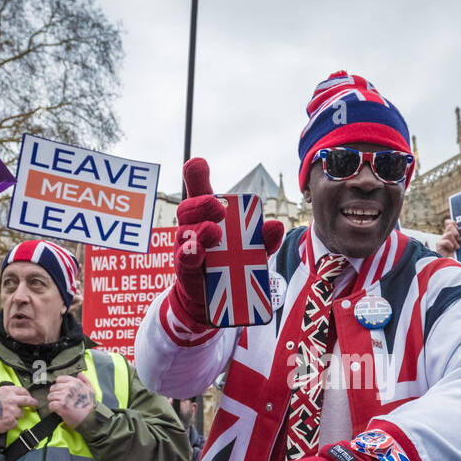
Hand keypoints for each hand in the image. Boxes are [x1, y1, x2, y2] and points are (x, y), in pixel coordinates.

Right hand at [0, 386, 37, 435]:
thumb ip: (6, 394)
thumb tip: (15, 397)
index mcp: (6, 391)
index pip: (23, 391)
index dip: (27, 395)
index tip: (29, 397)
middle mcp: (11, 400)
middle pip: (28, 401)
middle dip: (33, 403)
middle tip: (34, 405)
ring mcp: (12, 411)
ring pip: (21, 414)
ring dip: (15, 416)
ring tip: (4, 416)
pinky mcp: (10, 421)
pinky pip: (15, 423)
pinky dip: (10, 424)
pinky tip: (2, 422)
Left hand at [48, 371, 95, 427]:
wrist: (89, 418)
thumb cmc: (90, 405)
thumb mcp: (91, 390)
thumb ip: (85, 380)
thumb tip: (80, 374)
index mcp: (75, 383)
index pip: (59, 379)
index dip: (59, 385)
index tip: (61, 390)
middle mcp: (69, 388)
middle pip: (53, 388)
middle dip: (55, 393)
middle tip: (59, 399)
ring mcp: (64, 396)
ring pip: (51, 396)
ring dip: (53, 401)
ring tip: (58, 404)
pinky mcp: (60, 405)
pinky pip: (51, 404)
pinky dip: (52, 408)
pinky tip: (57, 409)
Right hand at [172, 158, 285, 326]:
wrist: (213, 297)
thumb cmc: (231, 264)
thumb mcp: (252, 250)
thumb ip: (263, 239)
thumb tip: (276, 225)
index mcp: (208, 216)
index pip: (199, 191)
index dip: (196, 176)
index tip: (198, 163)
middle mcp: (193, 227)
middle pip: (190, 208)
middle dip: (202, 204)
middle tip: (218, 207)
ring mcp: (187, 247)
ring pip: (186, 233)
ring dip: (199, 230)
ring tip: (213, 231)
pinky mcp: (186, 268)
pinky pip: (185, 258)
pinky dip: (191, 254)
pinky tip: (197, 251)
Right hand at [437, 218, 460, 255]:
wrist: (456, 264)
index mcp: (451, 234)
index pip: (449, 222)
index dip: (453, 223)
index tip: (458, 228)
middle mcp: (445, 236)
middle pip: (450, 226)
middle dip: (456, 233)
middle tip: (459, 240)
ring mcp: (441, 241)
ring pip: (449, 233)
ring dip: (455, 241)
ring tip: (457, 248)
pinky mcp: (438, 246)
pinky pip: (445, 241)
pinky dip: (450, 245)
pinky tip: (452, 249)